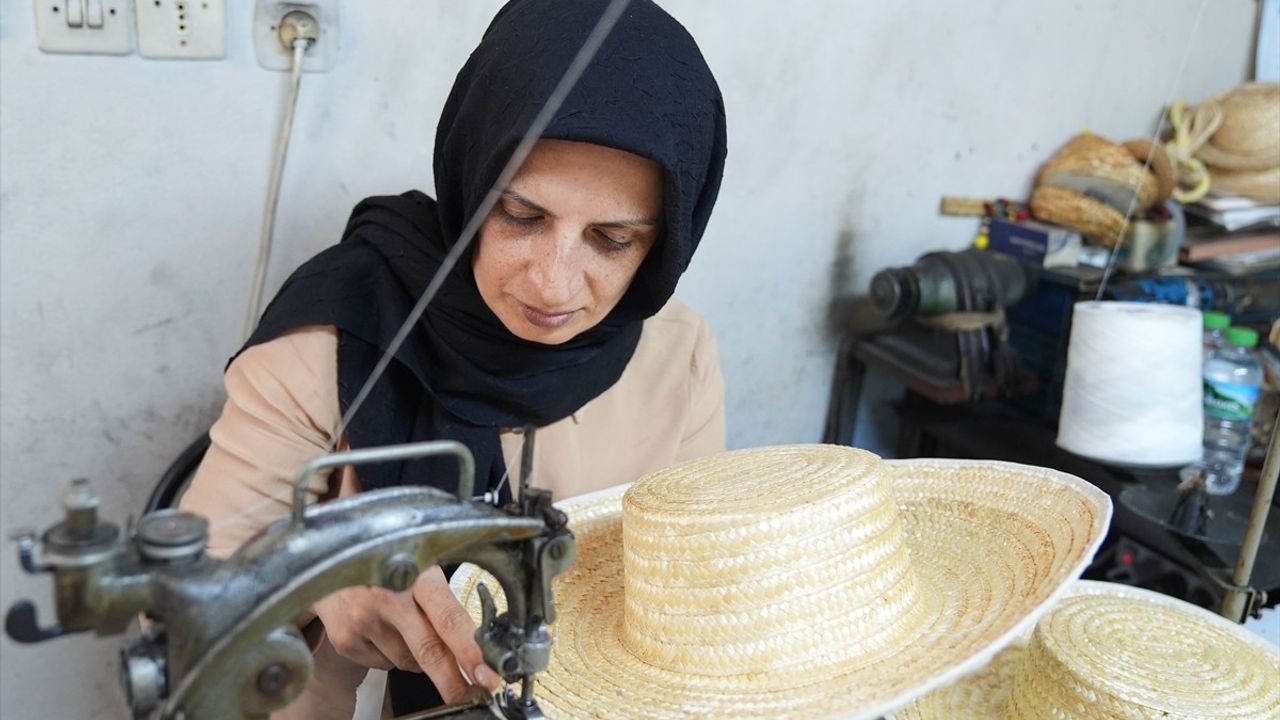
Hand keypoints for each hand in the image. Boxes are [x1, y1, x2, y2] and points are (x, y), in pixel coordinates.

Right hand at [311, 566, 501, 701]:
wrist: (327, 554)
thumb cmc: (383, 561)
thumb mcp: (418, 566)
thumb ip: (441, 601)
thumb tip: (470, 643)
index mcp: (417, 575)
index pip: (450, 619)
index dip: (471, 652)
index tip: (487, 674)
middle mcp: (389, 598)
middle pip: (428, 651)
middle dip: (451, 680)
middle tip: (465, 692)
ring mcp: (364, 620)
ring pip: (407, 662)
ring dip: (416, 657)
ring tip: (405, 627)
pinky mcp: (345, 639)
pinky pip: (382, 664)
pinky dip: (389, 655)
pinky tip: (381, 630)